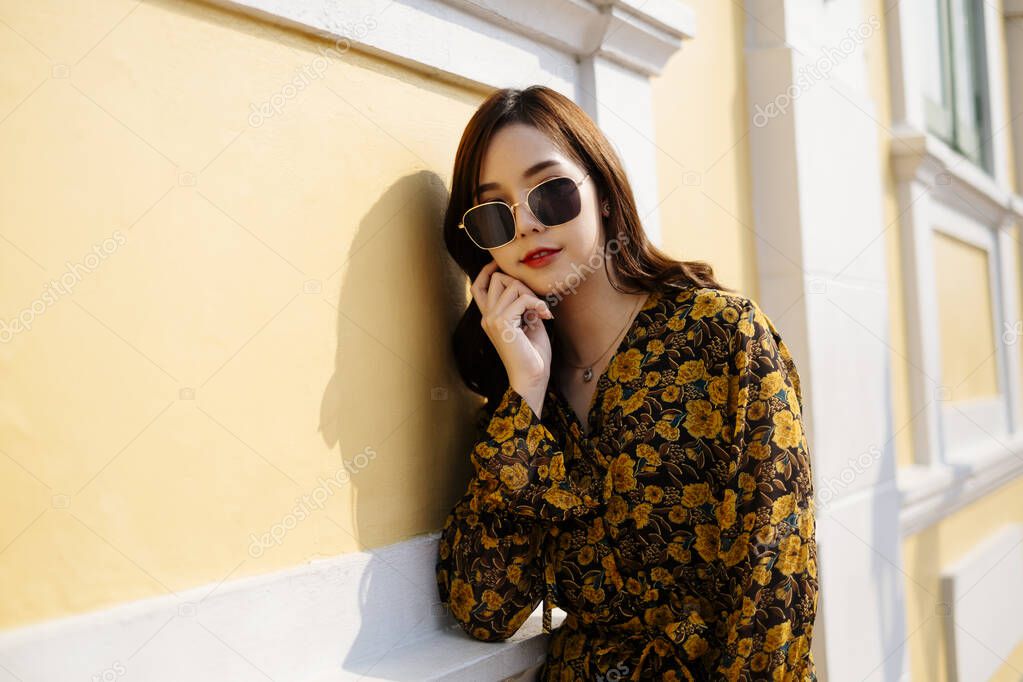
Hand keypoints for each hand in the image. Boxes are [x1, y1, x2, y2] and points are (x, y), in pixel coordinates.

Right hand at [471, 260, 553, 406]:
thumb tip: (524, 285)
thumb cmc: (533, 354)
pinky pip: (522, 299)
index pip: (479, 285)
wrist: (532, 377)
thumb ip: (523, 303)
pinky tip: (546, 316)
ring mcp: (491, 319)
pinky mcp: (501, 323)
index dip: (488, 270)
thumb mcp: (528, 322)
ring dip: (532, 295)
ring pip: (511, 286)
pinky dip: (538, 304)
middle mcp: (486, 317)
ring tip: (542, 312)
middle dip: (520, 283)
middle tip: (536, 302)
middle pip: (497, 278)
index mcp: (490, 317)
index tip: (502, 264)